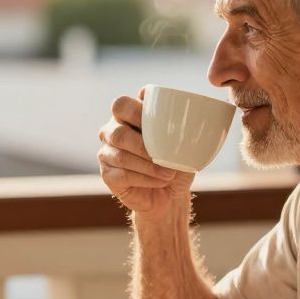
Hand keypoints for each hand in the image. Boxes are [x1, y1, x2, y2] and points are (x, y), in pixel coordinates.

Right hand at [98, 89, 195, 216]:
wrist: (171, 194)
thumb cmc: (176, 162)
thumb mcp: (184, 141)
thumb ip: (181, 126)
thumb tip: (192, 118)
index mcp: (128, 116)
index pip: (122, 105)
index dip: (136, 111)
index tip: (161, 123)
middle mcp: (112, 131)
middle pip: (118, 132)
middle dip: (143, 145)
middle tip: (165, 156)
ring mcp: (107, 153)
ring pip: (121, 156)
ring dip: (148, 166)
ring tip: (168, 173)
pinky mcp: (107, 175)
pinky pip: (122, 176)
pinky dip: (144, 179)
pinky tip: (160, 181)